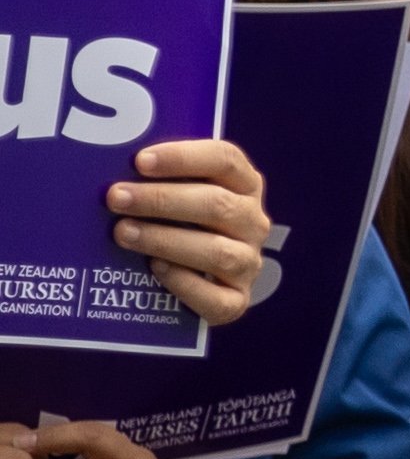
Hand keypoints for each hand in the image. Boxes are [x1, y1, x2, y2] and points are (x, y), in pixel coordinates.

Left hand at [107, 138, 276, 330]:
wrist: (193, 282)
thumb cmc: (175, 227)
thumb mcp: (177, 197)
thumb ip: (158, 182)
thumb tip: (108, 169)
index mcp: (243, 186)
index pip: (225, 160)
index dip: (184, 157)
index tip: (140, 160)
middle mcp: (252, 223)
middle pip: (217, 204)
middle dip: (161, 200)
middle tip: (116, 197)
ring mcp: (248, 263)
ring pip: (217, 251)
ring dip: (165, 239)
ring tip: (123, 233)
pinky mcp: (236, 301)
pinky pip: (215, 297)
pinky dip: (184, 283)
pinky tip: (155, 269)